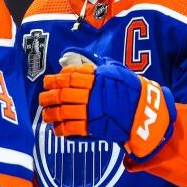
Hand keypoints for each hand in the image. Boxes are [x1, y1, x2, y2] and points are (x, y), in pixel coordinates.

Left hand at [38, 49, 175, 158]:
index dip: (55, 79)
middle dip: (49, 96)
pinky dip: (61, 129)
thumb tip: (74, 56)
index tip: (47, 81)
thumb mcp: (114, 70)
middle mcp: (92, 93)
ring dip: (52, 114)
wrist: (144, 111)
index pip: (69, 76)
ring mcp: (92, 110)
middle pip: (63, 93)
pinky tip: (57, 129)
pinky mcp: (94, 126)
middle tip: (42, 99)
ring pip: (64, 111)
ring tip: (46, 115)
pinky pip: (72, 128)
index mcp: (96, 77)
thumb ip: (95, 65)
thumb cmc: (129, 89)